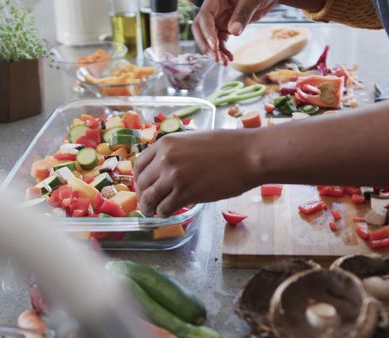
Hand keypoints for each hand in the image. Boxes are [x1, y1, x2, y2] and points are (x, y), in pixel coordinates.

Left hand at [134, 130, 256, 216]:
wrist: (248, 155)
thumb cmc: (228, 147)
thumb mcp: (193, 140)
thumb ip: (176, 152)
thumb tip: (166, 167)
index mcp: (166, 143)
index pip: (140, 164)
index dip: (140, 179)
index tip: (144, 186)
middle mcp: (165, 159)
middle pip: (142, 183)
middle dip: (143, 196)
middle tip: (148, 203)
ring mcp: (174, 177)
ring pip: (150, 198)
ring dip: (150, 208)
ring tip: (154, 212)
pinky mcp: (185, 193)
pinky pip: (165, 208)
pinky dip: (164, 213)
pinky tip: (169, 213)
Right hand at [192, 0, 277, 64]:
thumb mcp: (252, 1)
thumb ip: (243, 14)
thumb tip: (233, 32)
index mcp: (216, 0)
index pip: (204, 17)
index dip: (207, 32)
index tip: (214, 45)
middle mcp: (214, 11)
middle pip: (201, 29)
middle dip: (206, 45)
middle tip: (215, 57)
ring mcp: (219, 20)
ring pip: (210, 38)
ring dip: (215, 52)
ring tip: (223, 62)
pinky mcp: (226, 28)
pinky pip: (220, 42)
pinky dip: (223, 51)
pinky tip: (229, 59)